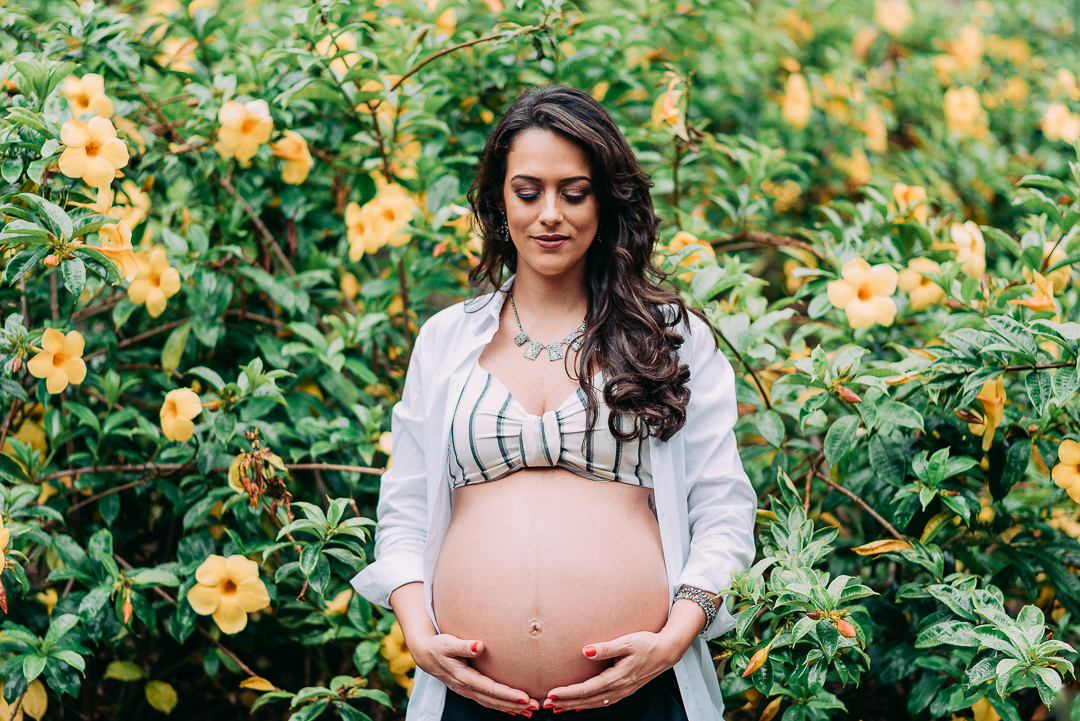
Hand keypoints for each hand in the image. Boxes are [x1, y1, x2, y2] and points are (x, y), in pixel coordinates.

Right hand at [410, 633, 539, 713]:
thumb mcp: (448, 643)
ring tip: (531, 710)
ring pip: (492, 703)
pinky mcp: (470, 690)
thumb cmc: (438, 646)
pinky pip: (488, 701)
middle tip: (536, 706)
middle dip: (515, 705)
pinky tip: (515, 709)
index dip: (507, 694)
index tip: (524, 697)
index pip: (490, 689)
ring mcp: (468, 691)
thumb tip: (480, 646)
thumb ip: (464, 646)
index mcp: (463, 678)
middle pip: (494, 700)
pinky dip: (503, 706)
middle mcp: (467, 688)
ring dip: (511, 708)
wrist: (426, 655)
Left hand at [542, 631, 680, 711]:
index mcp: (618, 678)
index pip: (587, 689)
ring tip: (557, 707)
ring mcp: (622, 691)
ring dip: (575, 705)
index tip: (552, 693)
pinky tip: (579, 706)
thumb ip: (605, 647)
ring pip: (594, 703)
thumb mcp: (626, 642)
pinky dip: (588, 705)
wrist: (666, 652)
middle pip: (588, 700)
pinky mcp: (624, 690)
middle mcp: (619, 688)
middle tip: (546, 704)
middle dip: (566, 702)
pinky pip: (602, 702)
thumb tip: (585, 651)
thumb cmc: (647, 644)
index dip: (568, 692)